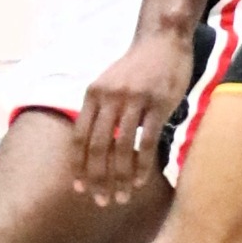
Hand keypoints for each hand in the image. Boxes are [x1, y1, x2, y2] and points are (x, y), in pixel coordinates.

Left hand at [73, 29, 194, 206]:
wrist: (162, 41)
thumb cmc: (135, 68)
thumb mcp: (108, 85)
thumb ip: (99, 112)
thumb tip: (90, 150)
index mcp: (92, 94)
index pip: (79, 137)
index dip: (79, 166)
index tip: (80, 188)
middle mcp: (109, 97)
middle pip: (98, 147)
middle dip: (97, 179)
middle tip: (101, 201)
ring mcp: (133, 100)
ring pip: (122, 148)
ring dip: (121, 178)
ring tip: (122, 197)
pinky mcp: (157, 104)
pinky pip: (147, 142)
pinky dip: (142, 165)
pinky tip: (141, 181)